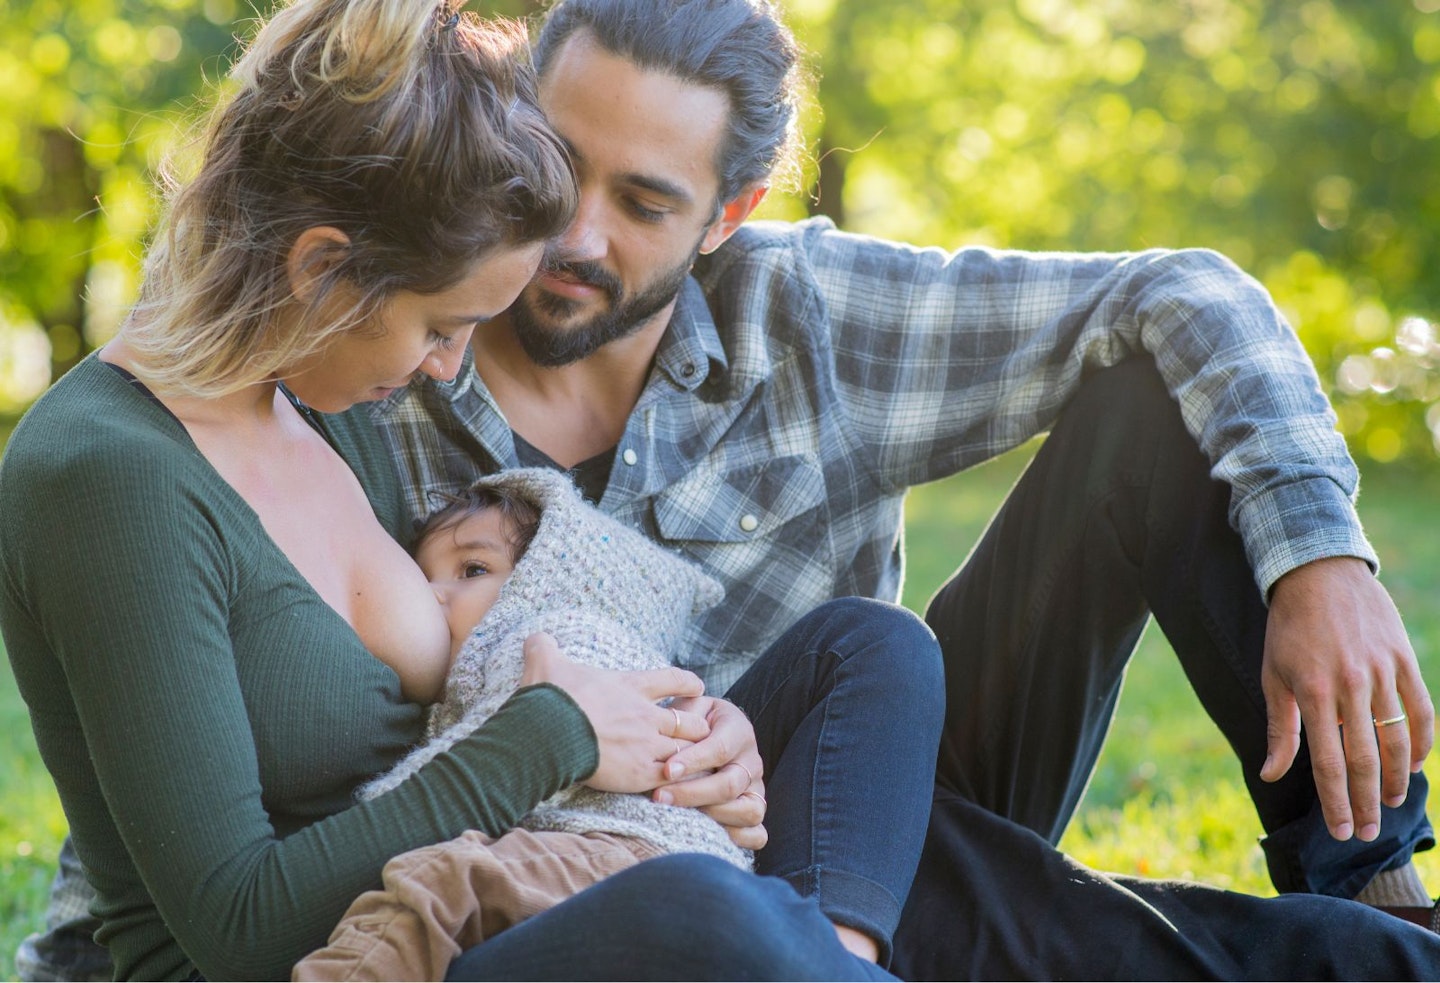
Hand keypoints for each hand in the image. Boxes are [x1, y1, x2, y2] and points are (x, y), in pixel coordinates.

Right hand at [520, 633, 708, 793]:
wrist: (546, 733)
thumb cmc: (549, 697)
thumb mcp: (545, 662)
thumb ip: (543, 648)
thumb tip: (534, 637)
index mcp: (630, 686)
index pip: (672, 679)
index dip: (687, 683)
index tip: (697, 687)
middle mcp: (645, 715)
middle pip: (690, 721)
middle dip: (695, 727)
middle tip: (696, 733)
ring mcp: (646, 745)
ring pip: (686, 751)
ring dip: (688, 756)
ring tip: (689, 763)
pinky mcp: (639, 773)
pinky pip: (672, 777)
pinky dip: (675, 780)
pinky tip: (675, 783)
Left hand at [652, 696, 767, 850]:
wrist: (710, 731)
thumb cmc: (693, 722)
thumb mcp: (689, 709)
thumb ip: (682, 716)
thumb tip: (667, 730)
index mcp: (738, 731)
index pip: (721, 748)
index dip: (694, 761)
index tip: (666, 770)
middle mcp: (752, 762)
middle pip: (731, 784)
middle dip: (693, 793)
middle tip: (659, 797)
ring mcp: (756, 789)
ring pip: (748, 811)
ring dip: (712, 817)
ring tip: (679, 816)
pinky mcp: (754, 812)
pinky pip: (756, 835)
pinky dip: (737, 839)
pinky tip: (705, 834)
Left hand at [1260, 557, 1433, 841]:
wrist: (1319, 575)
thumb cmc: (1288, 630)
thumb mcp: (1273, 677)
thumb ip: (1280, 730)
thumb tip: (1272, 774)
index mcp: (1314, 693)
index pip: (1329, 763)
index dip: (1336, 802)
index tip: (1341, 831)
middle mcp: (1352, 686)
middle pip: (1366, 760)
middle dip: (1366, 803)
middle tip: (1369, 833)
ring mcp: (1383, 673)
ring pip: (1398, 740)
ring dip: (1395, 779)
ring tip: (1389, 803)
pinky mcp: (1405, 661)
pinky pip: (1422, 712)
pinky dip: (1421, 743)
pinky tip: (1412, 766)